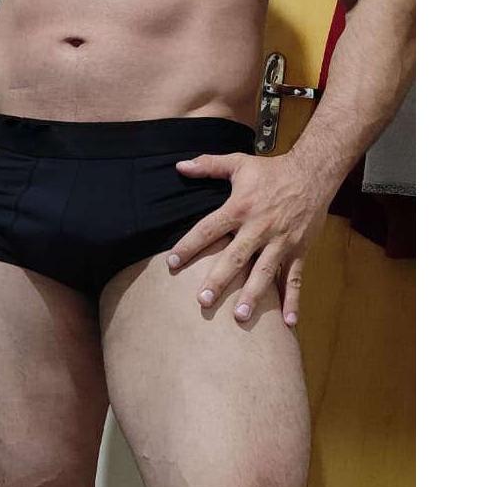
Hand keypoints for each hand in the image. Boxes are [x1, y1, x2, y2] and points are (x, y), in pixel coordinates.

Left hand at [166, 149, 330, 325]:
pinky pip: (295, 279)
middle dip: (219, 279)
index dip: (189, 245)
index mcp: (241, 207)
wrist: (315, 172)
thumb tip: (179, 166)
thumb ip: (208, 165)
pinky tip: (288, 323)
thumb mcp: (239, 163)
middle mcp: (260, 227)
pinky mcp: (299, 250)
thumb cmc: (273, 170)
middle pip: (235, 257)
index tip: (171, 263)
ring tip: (240, 316)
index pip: (209, 228)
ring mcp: (281, 242)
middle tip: (203, 300)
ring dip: (253, 295)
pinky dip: (293, 301)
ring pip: (264, 272)